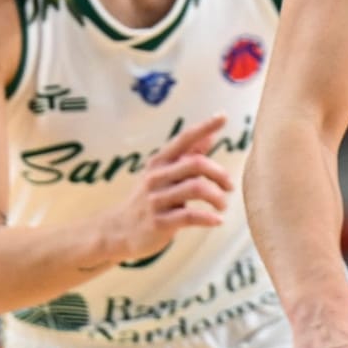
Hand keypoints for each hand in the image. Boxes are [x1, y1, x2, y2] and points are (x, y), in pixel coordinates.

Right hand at [102, 114, 232, 264]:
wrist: (118, 231)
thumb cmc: (149, 199)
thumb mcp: (163, 174)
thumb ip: (188, 155)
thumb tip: (210, 135)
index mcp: (159, 162)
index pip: (184, 139)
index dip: (204, 127)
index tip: (223, 116)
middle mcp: (156, 177)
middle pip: (196, 164)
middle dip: (219, 174)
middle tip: (229, 187)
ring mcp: (156, 200)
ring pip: (196, 188)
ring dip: (217, 197)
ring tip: (222, 206)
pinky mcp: (159, 222)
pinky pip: (190, 216)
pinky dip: (208, 218)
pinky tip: (217, 221)